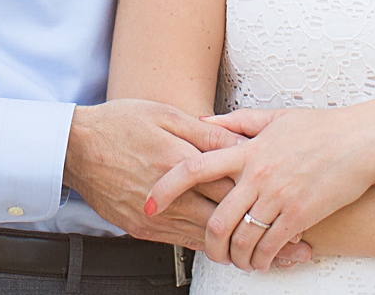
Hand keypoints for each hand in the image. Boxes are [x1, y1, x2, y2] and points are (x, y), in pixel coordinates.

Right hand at [64, 101, 311, 265]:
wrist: (73, 147)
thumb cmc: (119, 124)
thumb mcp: (166, 116)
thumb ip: (207, 135)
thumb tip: (245, 145)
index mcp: (182, 165)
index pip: (235, 190)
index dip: (269, 204)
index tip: (301, 212)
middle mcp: (172, 198)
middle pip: (229, 224)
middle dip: (266, 237)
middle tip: (300, 248)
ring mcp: (156, 219)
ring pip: (210, 242)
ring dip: (244, 250)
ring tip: (277, 258)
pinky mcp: (143, 229)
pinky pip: (185, 244)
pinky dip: (213, 248)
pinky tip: (232, 252)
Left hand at [145, 105, 374, 269]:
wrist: (364, 140)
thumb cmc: (320, 128)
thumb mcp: (274, 117)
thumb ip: (235, 122)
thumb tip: (203, 121)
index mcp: (246, 149)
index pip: (193, 168)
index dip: (165, 188)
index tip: (149, 204)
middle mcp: (258, 174)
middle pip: (215, 218)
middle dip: (207, 242)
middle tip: (209, 251)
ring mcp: (279, 195)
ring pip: (242, 239)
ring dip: (236, 258)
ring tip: (239, 261)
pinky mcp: (301, 214)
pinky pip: (271, 246)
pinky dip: (262, 260)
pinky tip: (263, 262)